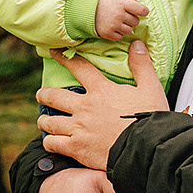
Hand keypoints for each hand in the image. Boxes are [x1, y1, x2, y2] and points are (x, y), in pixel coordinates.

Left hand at [37, 43, 167, 171]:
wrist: (146, 149)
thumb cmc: (150, 119)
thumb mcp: (150, 88)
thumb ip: (142, 65)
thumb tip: (137, 44)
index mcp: (101, 91)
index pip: (79, 68)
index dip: (64, 58)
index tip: (54, 52)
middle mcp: (85, 107)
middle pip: (54, 96)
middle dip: (44, 94)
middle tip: (41, 94)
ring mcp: (78, 128)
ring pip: (49, 121)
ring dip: (44, 120)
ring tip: (43, 121)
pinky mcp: (76, 148)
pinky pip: (53, 143)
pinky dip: (49, 142)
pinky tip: (50, 141)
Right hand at [94, 0, 150, 41]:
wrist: (83, 7)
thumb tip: (140, 6)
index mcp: (122, 3)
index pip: (142, 10)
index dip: (143, 11)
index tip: (141, 11)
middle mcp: (119, 15)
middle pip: (136, 22)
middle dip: (132, 18)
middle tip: (124, 15)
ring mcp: (113, 25)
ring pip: (129, 31)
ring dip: (125, 27)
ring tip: (117, 21)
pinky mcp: (107, 33)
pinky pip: (120, 37)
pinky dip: (118, 33)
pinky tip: (112, 27)